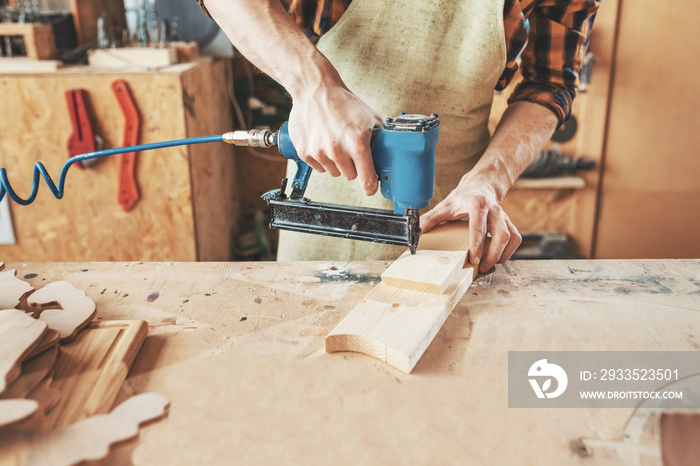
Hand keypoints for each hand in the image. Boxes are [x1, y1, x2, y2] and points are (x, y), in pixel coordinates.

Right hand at [288, 81, 382, 195]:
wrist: (315, 89)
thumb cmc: (343, 102)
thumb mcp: (370, 117)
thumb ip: (381, 137)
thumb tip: (393, 151)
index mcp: (357, 143)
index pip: (366, 180)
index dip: (370, 186)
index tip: (371, 187)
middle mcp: (337, 150)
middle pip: (350, 176)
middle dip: (353, 166)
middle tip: (350, 149)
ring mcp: (319, 152)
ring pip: (334, 173)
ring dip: (337, 163)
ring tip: (335, 143)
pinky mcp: (305, 152)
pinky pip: (318, 168)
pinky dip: (322, 159)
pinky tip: (323, 143)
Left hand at [419, 173, 521, 272]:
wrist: (480, 186)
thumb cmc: (462, 197)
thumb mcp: (444, 206)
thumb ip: (430, 219)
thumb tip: (416, 233)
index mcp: (477, 204)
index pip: (478, 226)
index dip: (477, 244)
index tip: (474, 259)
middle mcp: (494, 210)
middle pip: (502, 234)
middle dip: (493, 254)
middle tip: (482, 267)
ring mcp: (504, 216)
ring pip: (512, 237)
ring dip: (502, 255)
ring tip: (489, 266)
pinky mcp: (509, 223)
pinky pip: (516, 238)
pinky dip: (509, 251)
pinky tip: (497, 257)